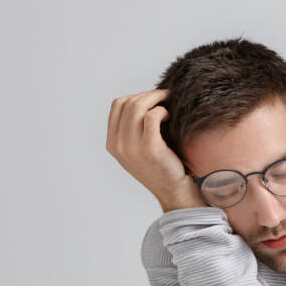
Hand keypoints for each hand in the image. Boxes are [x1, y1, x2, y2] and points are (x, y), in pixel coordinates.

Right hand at [106, 89, 203, 211]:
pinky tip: (169, 116)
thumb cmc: (161, 167)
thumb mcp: (137, 150)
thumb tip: (143, 100)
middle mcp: (118, 145)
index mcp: (112, 143)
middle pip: (128, 103)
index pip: (117, 106)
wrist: (173, 191)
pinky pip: (152, 117)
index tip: (152, 97)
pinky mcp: (150, 149)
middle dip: (148, 94)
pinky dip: (161, 111)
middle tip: (164, 94)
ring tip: (168, 102)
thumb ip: (132, 130)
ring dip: (155, 99)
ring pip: (138, 107)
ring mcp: (132, 147)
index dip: (136, 95)